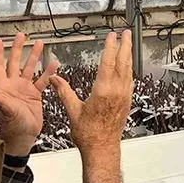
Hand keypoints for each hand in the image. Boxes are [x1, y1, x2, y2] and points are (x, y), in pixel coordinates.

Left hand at [0, 34, 58, 155]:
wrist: (23, 138)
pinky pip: (42, 81)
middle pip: (14, 62)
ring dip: (34, 56)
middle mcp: (12, 85)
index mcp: (2, 87)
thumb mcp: (5, 112)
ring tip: (39, 43)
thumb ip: (0, 101)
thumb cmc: (10, 127)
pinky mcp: (34, 95)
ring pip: (29, 68)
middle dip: (17, 48)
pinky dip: (48, 73)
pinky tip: (53, 64)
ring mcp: (24, 89)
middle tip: (20, 35)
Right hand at [50, 30, 132, 182]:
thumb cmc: (88, 134)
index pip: (109, 63)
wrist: (102, 149)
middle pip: (123, 63)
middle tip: (127, 33)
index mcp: (104, 91)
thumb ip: (64, 91)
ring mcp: (124, 96)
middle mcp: (117, 92)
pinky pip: (129, 80)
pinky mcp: (127, 101)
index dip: (110, 47)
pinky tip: (127, 67)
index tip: (111, 36)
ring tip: (128, 44)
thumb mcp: (73, 110)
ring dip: (128, 55)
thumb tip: (53, 79)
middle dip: (125, 46)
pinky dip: (128, 69)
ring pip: (129, 71)